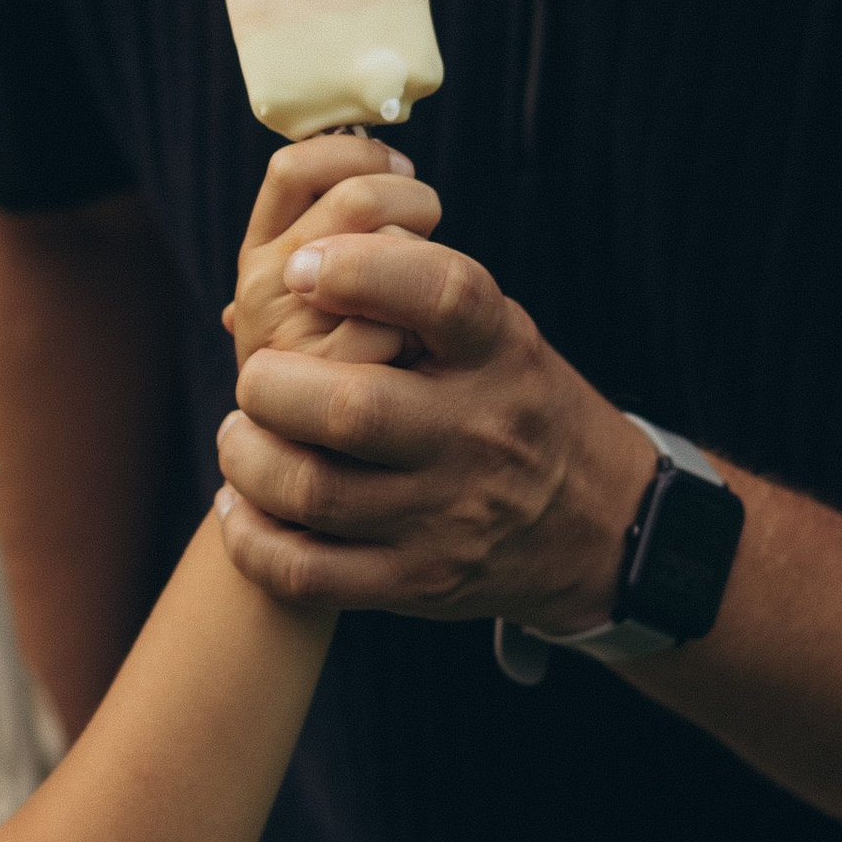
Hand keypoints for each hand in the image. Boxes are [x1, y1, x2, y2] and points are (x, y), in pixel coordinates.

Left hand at [214, 227, 654, 628]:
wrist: (601, 528)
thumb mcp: (497, 334)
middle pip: (352, 409)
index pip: (442, 295)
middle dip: (271, 384)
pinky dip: (252, 540)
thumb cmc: (514, 404)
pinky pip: (308, 574)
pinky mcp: (419, 583)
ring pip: (314, 492)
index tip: (302, 265)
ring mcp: (449, 516)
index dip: (361, 270)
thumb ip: (409, 293)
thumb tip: (286, 259)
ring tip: (241, 435)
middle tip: (256, 374)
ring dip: (248, 459)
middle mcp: (479, 433)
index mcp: (500, 353)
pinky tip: (241, 507)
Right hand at [224, 135, 440, 373]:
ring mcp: (290, 338)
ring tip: (421, 305)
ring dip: (420, 270)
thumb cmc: (361, 361)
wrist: (346, 475)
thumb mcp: (334, 290)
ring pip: (385, 255)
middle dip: (411, 204)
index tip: (398, 170)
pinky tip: (417, 368)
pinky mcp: (326, 386)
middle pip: (357, 201)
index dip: (357, 154)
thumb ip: (337, 226)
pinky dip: (423, 340)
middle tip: (427, 227)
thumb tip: (351, 132)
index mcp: (260, 254)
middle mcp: (261, 290)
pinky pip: (399, 327)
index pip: (294, 168)